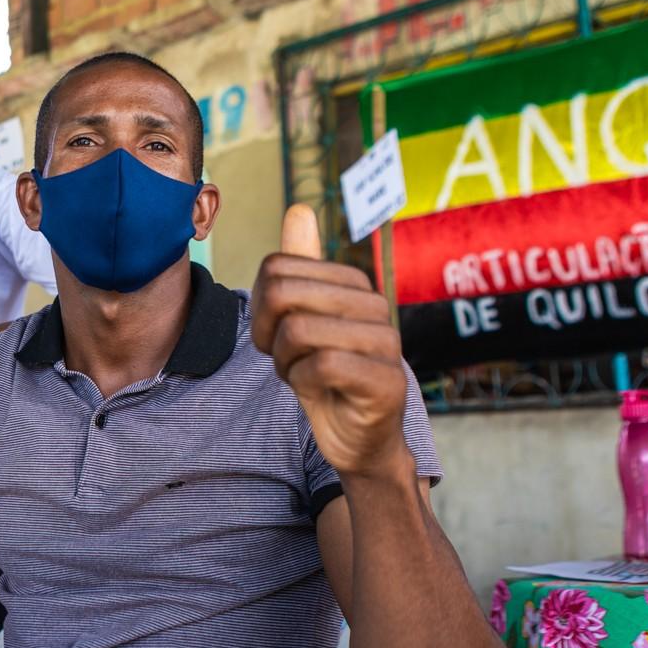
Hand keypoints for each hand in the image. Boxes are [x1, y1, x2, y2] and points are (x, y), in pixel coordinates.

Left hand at [251, 204, 407, 479]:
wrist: (359, 439)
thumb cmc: (327, 377)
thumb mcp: (302, 319)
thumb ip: (301, 268)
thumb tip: (299, 208)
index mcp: (353, 284)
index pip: (276, 269)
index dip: (260, 308)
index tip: (276, 336)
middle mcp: (375, 305)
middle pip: (284, 295)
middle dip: (270, 334)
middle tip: (287, 359)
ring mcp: (386, 342)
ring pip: (300, 331)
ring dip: (287, 363)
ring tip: (306, 375)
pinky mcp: (386, 380)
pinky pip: (322, 365)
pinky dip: (304, 383)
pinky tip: (319, 392)